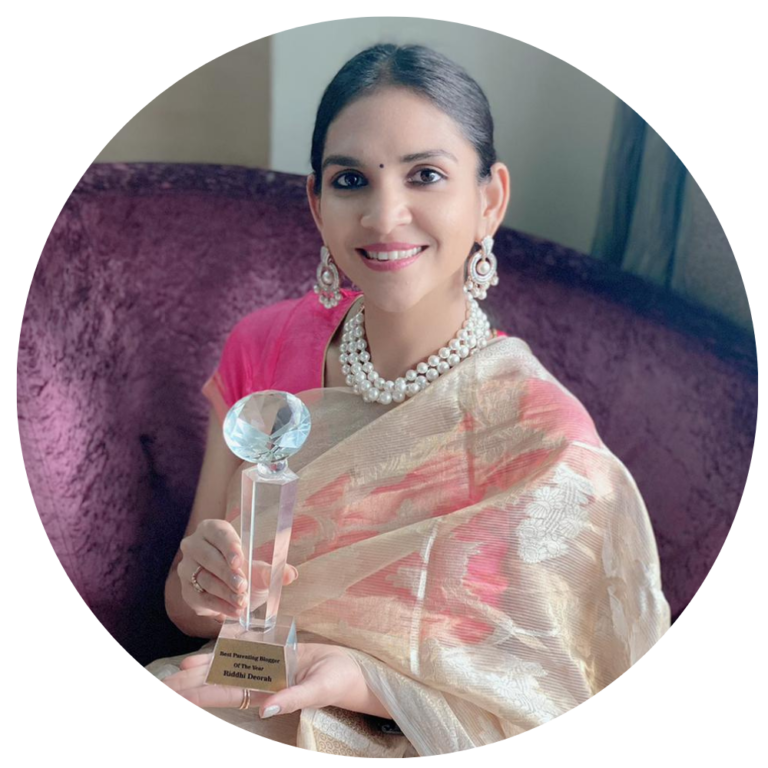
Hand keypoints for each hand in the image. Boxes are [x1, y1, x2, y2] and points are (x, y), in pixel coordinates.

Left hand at [161, 642, 366, 718]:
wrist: (356, 672)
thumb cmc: (340, 682)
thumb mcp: (318, 690)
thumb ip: (292, 698)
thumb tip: (265, 708)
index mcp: (268, 693)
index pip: (226, 694)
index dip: (201, 694)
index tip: (178, 695)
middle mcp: (263, 682)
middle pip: (221, 681)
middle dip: (193, 683)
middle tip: (165, 683)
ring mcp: (269, 668)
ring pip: (230, 668)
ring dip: (206, 668)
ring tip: (179, 670)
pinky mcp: (278, 655)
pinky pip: (250, 653)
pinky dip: (231, 651)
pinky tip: (214, 649)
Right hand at [177, 518, 298, 622]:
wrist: (230, 591)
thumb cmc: (243, 569)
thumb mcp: (257, 567)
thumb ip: (270, 570)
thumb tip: (290, 574)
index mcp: (212, 529)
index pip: (218, 533)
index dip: (229, 546)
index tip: (240, 561)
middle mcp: (194, 545)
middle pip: (208, 557)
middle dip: (227, 574)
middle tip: (243, 587)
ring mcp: (187, 567)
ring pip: (204, 579)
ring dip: (224, 592)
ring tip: (242, 602)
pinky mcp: (186, 590)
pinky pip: (201, 597)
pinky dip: (219, 606)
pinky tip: (234, 612)